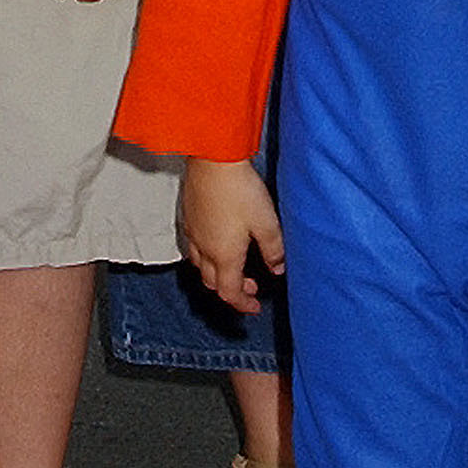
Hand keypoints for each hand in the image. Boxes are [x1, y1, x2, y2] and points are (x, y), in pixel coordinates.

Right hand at [180, 159, 283, 316]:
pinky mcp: (188, 215)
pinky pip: (194, 246)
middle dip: (232, 290)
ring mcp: (193, 231)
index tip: (254, 307)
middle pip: (213, 283)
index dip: (243, 304)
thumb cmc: (239, 188)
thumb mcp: (267, 222)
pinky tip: (219, 240)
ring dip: (218, 273)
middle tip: (250, 286)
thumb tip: (278, 267)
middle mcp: (204, 248)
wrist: (212, 159)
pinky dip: (207, 254)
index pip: (229, 293)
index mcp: (224, 255)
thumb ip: (274, 250)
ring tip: (235, 265)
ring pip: (201, 265)